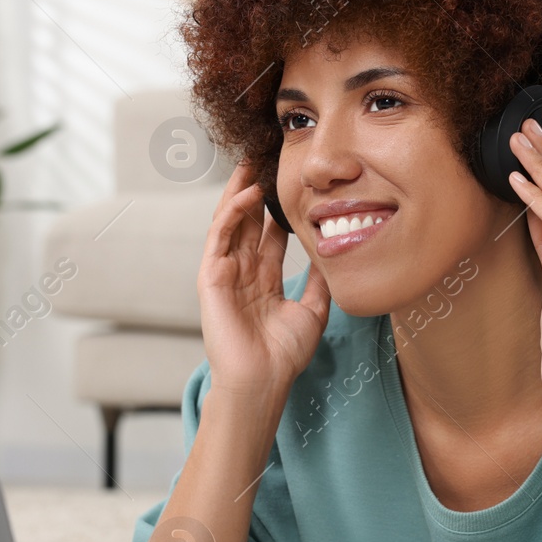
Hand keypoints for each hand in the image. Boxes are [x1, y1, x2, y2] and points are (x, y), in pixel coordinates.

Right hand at [198, 159, 330, 399]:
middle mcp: (242, 273)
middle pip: (246, 222)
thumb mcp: (312, 312)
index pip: (268, 236)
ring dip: (238, 192)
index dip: (277, 210)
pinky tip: (247, 193)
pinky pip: (219, 237)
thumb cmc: (283, 355)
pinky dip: (232, 213)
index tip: (289, 185)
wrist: (263, 381)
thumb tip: (331, 256)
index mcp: (263, 281)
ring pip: (229, 223)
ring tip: (250, 164)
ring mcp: (224, 274)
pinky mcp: (211, 277)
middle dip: (253, 191)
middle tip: (262, 161)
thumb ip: (319, 283)